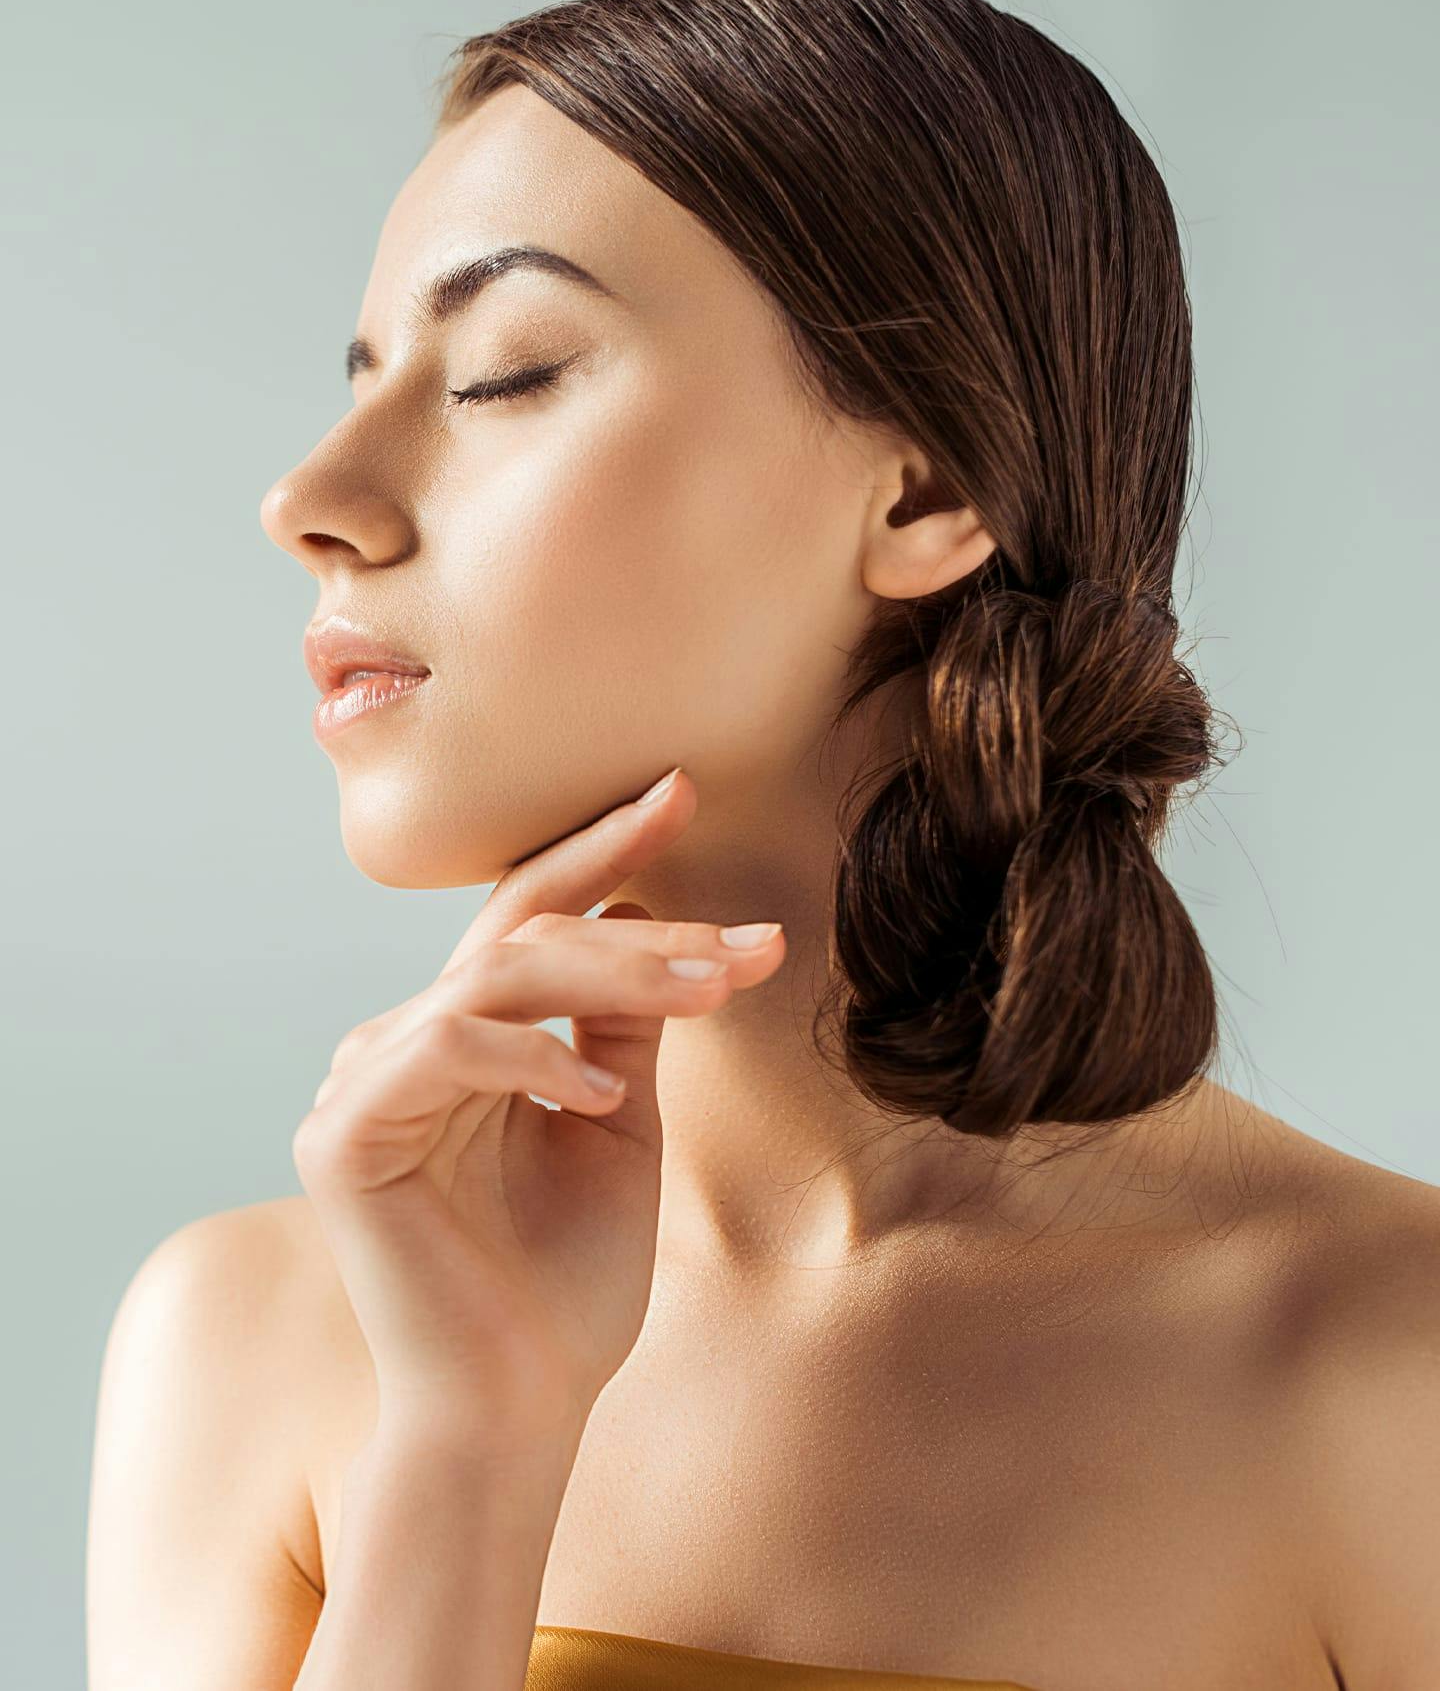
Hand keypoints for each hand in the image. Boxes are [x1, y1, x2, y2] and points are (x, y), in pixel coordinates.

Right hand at [292, 768, 785, 1446]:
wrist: (520, 1407)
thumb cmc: (567, 1283)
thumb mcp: (619, 1129)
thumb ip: (624, 1031)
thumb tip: (659, 932)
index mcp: (466, 1041)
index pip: (531, 919)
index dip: (602, 853)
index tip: (682, 789)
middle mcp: (405, 1044)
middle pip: (519, 933)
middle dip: (637, 915)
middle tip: (741, 932)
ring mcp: (363, 1084)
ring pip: (495, 976)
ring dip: (614, 972)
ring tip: (709, 991)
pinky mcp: (343, 1136)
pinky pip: (446, 1049)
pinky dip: (533, 1060)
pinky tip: (596, 1098)